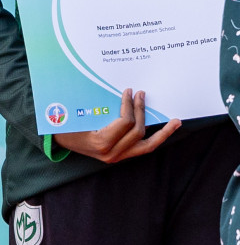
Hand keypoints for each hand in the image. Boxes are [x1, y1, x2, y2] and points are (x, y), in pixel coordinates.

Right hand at [52, 88, 180, 162]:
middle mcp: (110, 153)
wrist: (59, 139)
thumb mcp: (77, 113)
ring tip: (175, 120)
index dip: (129, 106)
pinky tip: (171, 128)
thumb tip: (121, 88)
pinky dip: (159, 138)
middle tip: (141, 94)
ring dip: (162, 130)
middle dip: (140, 110)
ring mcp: (117, 156)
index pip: (124, 123)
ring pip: (146, 145)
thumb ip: (96, 103)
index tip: (129, 91)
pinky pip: (144, 148)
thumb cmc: (66, 123)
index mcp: (99, 142)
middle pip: (136, 130)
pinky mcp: (122, 155)